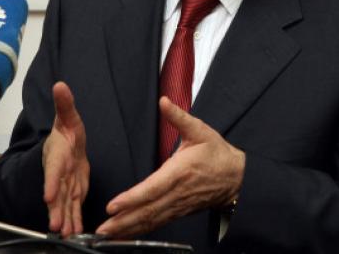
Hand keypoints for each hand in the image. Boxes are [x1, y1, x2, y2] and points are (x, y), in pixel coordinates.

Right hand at [42, 82, 89, 235]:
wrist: (67, 144)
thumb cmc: (66, 130)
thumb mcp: (68, 116)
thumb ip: (65, 104)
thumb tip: (60, 85)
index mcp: (57, 154)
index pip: (53, 169)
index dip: (51, 182)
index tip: (48, 195)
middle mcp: (58, 173)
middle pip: (56, 193)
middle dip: (55, 210)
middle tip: (55, 226)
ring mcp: (65, 184)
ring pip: (64, 205)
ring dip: (64, 219)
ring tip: (66, 235)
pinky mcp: (73, 192)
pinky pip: (73, 208)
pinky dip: (74, 220)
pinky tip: (75, 233)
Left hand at [95, 97, 244, 237]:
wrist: (237, 177)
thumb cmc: (217, 154)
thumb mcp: (200, 130)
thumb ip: (179, 117)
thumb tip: (163, 101)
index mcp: (179, 172)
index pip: (152, 188)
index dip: (132, 199)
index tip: (113, 205)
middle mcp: (177, 193)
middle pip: (147, 210)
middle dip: (123, 221)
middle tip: (101, 229)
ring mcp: (178, 205)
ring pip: (150, 220)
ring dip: (128, 229)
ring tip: (107, 235)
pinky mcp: (178, 212)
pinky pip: (157, 224)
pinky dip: (140, 231)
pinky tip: (125, 235)